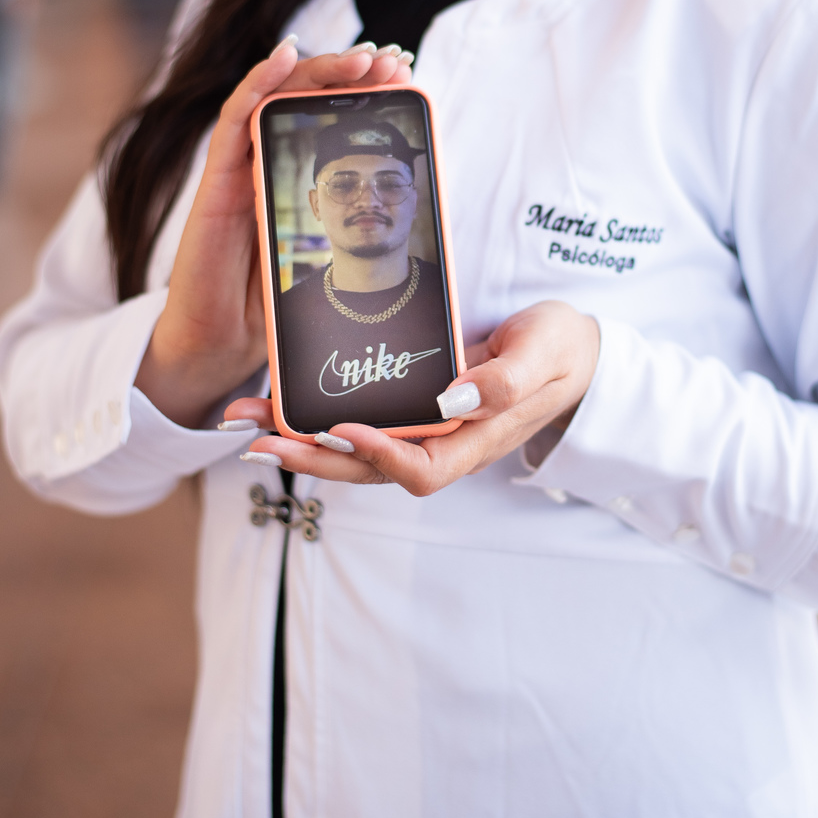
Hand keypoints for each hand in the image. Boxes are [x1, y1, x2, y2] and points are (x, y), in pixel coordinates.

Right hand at [135, 40, 413, 427]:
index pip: (331, 115)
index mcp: (295, 174)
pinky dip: (257, 83)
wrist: (223, 343)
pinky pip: (233, 120)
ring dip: (318, 68)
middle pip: (307, 96)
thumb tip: (409, 189)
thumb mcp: (327, 253)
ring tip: (361, 57)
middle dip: (351, 71)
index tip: (406, 76)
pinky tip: (284, 56)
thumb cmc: (272, 300)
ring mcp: (239, 166)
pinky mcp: (215, 179)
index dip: (366, 91)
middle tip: (391, 60)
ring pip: (276, 96)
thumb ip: (354, 220)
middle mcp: (266, 160)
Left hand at [226, 300, 599, 495]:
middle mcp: (444, 444)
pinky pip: (359, 423)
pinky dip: (316, 419)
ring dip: (301, 442)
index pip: (421, 468)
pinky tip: (278, 404)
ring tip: (248, 425)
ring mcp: (425, 429)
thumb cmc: (562, 348)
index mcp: (477, 439)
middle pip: (370, 469)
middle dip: (313, 458)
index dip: (380, 455)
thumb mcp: (545, 351)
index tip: (343, 430)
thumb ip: (506, 380)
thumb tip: (453, 398)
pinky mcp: (412, 408)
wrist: (570, 348)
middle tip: (261, 441)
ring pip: (355, 452)